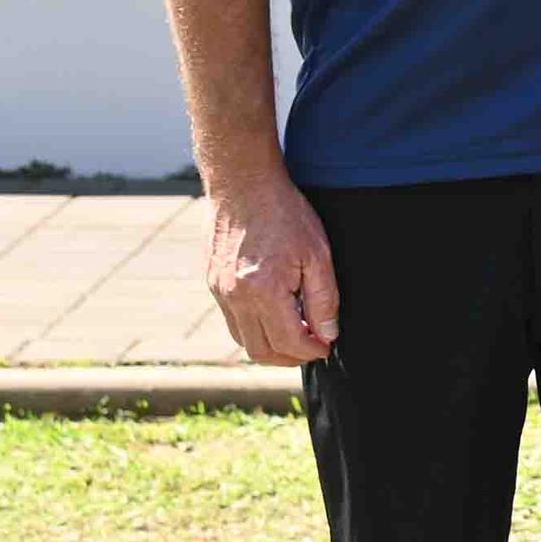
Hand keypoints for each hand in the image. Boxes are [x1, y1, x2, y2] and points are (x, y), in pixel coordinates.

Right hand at [206, 174, 339, 364]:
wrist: (243, 184)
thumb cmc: (285, 214)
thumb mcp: (317, 254)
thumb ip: (324, 299)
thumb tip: (328, 334)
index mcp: (263, 291)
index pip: (289, 342)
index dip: (312, 351)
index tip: (327, 346)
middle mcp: (235, 297)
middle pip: (261, 351)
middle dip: (290, 357)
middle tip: (312, 347)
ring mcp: (219, 291)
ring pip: (243, 340)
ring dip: (270, 346)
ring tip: (296, 334)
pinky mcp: (212, 283)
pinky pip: (232, 320)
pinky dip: (254, 327)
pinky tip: (275, 313)